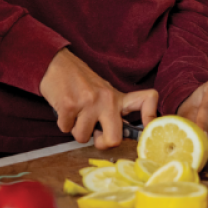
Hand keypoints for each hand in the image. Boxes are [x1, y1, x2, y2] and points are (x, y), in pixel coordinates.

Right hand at [39, 48, 157, 149]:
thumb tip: (114, 139)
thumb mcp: (102, 92)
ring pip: (83, 137)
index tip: (147, 128)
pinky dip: (63, 123)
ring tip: (74, 112)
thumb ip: (111, 111)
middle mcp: (107, 99)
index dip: (151, 117)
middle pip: (114, 140)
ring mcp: (88, 102)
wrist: (56, 64)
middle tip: (94, 134)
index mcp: (117, 97)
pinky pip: (66, 129)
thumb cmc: (79, 82)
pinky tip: (64, 108)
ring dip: (75, 129)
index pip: (148, 99)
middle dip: (101, 143)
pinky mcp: (69, 105)